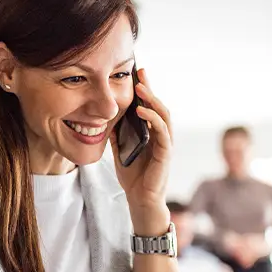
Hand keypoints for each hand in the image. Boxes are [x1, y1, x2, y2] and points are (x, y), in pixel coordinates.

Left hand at [114, 69, 173, 222]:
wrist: (139, 199)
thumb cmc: (133, 176)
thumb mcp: (119, 149)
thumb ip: (117, 133)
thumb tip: (106, 117)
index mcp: (151, 133)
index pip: (150, 106)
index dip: (145, 89)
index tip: (136, 73)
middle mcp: (161, 135)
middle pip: (158, 105)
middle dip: (150, 88)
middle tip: (140, 72)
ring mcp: (165, 144)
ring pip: (163, 115)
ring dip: (152, 100)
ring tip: (141, 88)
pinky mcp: (165, 154)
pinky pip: (162, 132)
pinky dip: (152, 119)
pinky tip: (142, 111)